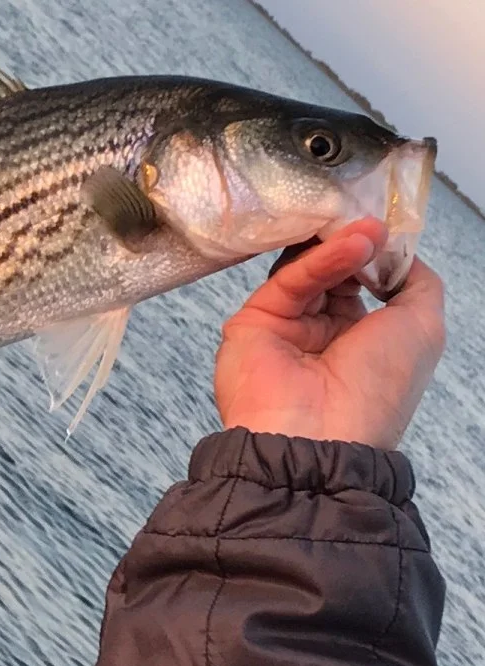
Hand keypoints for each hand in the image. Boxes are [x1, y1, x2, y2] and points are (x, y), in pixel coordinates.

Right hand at [215, 218, 445, 449]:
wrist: (320, 434)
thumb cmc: (378, 390)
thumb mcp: (422, 328)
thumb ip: (414, 281)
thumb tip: (392, 247)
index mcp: (359, 338)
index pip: (361, 280)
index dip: (376, 252)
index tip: (387, 226)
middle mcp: (322, 331)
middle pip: (333, 269)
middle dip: (355, 243)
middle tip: (372, 220)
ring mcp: (287, 325)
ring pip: (310, 270)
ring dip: (341, 247)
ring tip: (366, 231)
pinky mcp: (255, 319)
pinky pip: (289, 281)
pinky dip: (320, 261)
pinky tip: (349, 246)